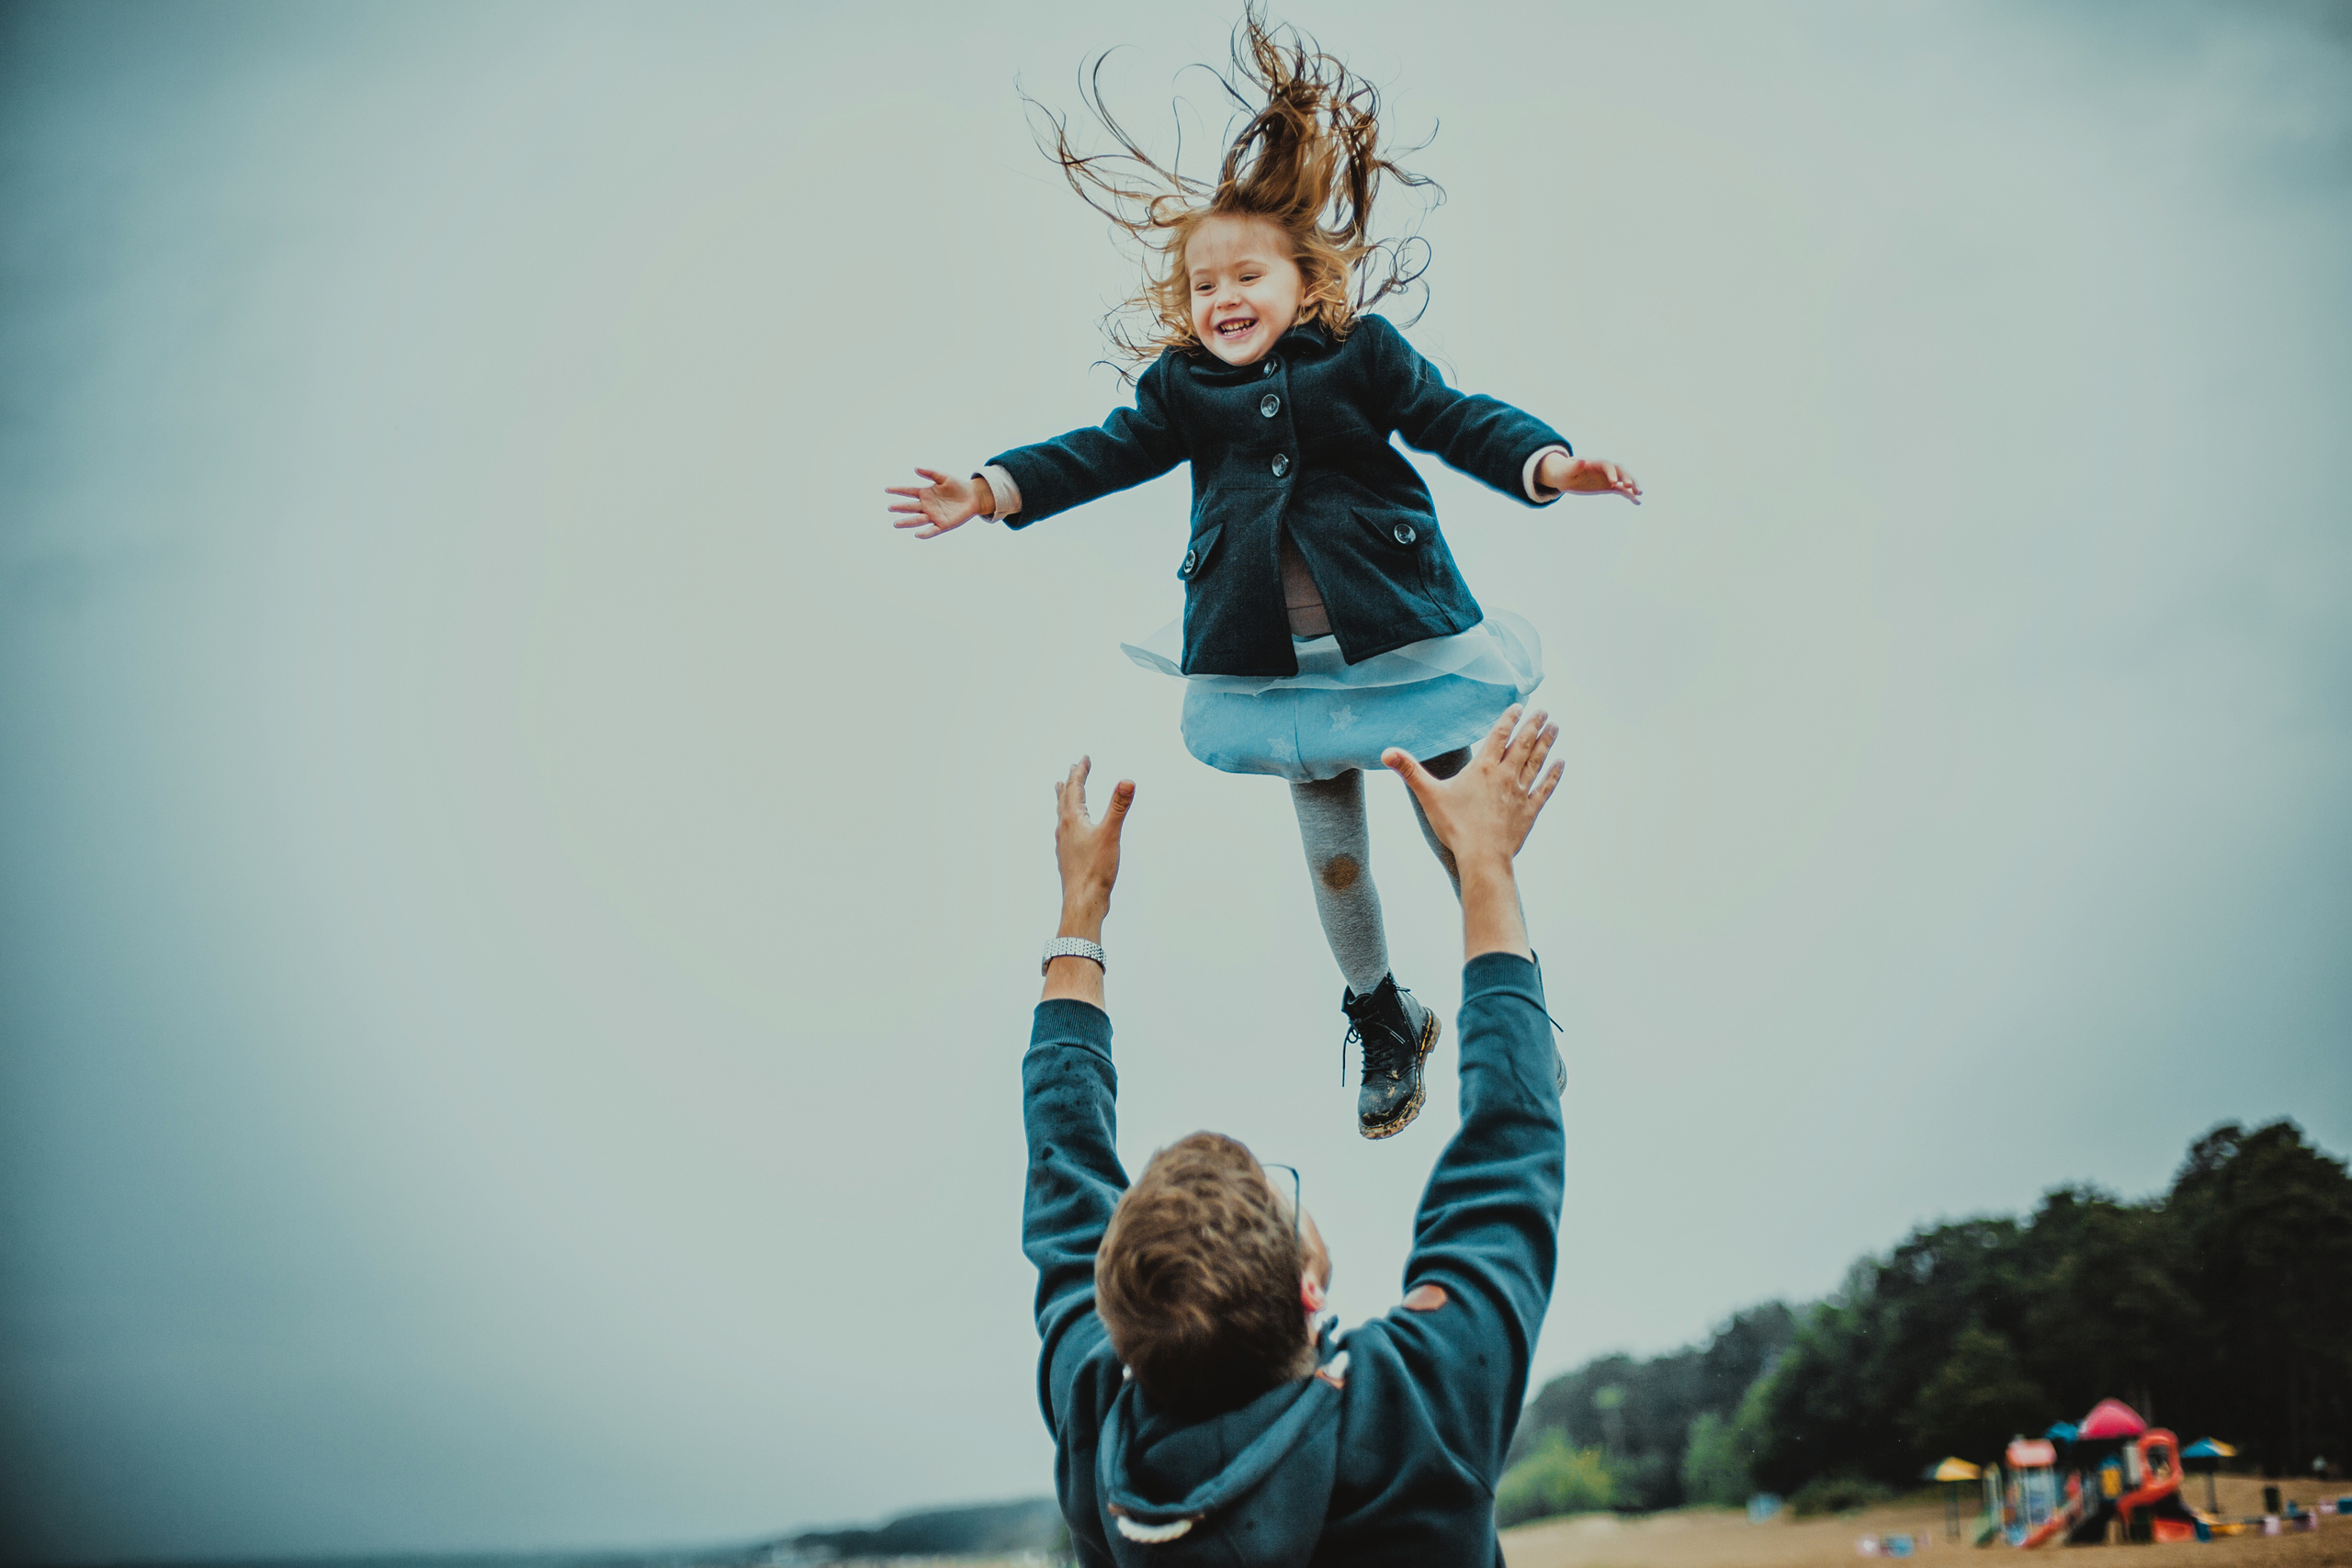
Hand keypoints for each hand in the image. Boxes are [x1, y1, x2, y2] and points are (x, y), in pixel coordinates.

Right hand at [886, 468, 992, 537]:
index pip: (908, 491)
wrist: (973, 497)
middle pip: (911, 507)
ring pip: (917, 520)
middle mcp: (926, 505)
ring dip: (907, 522)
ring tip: (896, 524)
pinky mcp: (942, 524)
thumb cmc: (957, 485)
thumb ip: (931, 473)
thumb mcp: (944, 477)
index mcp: (925, 493)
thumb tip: (916, 468)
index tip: (887, 489)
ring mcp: (933, 515)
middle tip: (890, 508)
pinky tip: (918, 534)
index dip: (898, 490)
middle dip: (900, 507)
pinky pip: (932, 530)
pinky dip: (925, 533)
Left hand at [1053, 757, 1133, 929]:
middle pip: (1065, 799)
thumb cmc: (1095, 870)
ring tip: (1062, 791)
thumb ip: (1118, 807)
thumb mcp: (1111, 834)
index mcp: (1072, 820)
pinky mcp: (1069, 857)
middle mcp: (1064, 829)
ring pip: (1062, 815)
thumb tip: (1126, 781)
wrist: (1083, 900)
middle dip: (1071, 782)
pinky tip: (1071, 829)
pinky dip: (1069, 819)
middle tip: (1072, 769)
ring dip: (1065, 799)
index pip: (1075, 788)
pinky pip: (1066, 830)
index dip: (1080, 771)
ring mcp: (1064, 844)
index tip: (1084, 759)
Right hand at [1385, 709, 1560, 961]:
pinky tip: (1560, 763)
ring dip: (1546, 743)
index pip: (1499, 735)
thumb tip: (1386, 753)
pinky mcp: (1529, 811)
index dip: (1509, 719)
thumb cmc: (1456, 827)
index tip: (1519, 706)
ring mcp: (1520, 792)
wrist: (1483, 858)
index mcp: (1483, 768)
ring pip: (1536, 761)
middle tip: (1544, 710)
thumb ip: (1409, 771)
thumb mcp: (1429, 796)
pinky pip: (1544, 788)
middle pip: (1523, 744)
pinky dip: (1553, 774)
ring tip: (1555, 727)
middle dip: (1534, 725)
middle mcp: (1505, 775)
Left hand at [1538, 452, 1640, 504]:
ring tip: (1639, 493)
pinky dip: (1630, 495)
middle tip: (1629, 487)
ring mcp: (1608, 477)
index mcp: (1595, 463)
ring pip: (1623, 479)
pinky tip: (1638, 502)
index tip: (1613, 482)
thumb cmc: (1563, 471)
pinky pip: (1622, 490)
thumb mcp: (1565, 470)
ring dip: (1632, 485)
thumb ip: (1573, 466)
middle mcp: (1604, 469)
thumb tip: (1581, 460)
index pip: (1607, 465)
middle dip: (1625, 477)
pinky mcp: (1609, 486)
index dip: (1611, 472)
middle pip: (1619, 470)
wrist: (1565, 476)